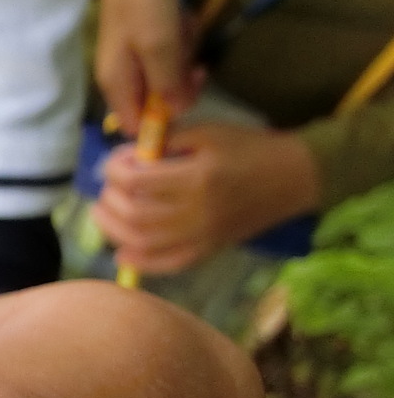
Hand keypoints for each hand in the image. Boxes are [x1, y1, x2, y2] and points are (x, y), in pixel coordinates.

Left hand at [93, 120, 320, 274]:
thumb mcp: (208, 132)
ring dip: (113, 230)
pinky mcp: (209, 250)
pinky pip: (169, 265)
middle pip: (134, 214)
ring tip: (103, 212)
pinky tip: (122, 253)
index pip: (137, 181)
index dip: (115, 170)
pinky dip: (141, 263)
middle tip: (109, 185)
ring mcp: (203, 236)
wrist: (294, 177)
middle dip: (111, 198)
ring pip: (144, 243)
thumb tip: (131, 156)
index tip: (117, 160)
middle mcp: (197, 213)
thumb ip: (167, 142)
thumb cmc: (250, 148)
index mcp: (197, 178)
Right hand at [95, 0, 201, 133]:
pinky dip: (180, 42)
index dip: (163, 121)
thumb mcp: (160, 45)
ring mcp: (134, 61)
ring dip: (183, 56)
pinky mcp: (146, 44)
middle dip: (180, 80)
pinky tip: (181, 21)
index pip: (137, 126)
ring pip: (168, 78)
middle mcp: (122, 79)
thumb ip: (168, 84)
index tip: (186, 96)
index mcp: (118, 85)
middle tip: (191, 55)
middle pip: (158, 102)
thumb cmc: (143, 2)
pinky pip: (169, 57)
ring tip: (183, 27)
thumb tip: (178, 113)